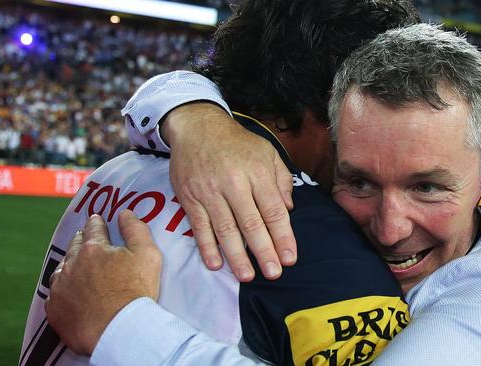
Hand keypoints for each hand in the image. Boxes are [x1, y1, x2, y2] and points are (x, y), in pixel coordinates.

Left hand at [45, 211, 161, 354]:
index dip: (96, 223)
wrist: (119, 330)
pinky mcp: (55, 310)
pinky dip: (62, 291)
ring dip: (69, 265)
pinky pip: (55, 295)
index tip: (96, 220)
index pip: (93, 229)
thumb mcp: (147, 254)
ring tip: (75, 267)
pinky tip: (69, 293)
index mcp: (93, 249)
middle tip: (84, 239)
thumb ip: (136, 230)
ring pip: (61, 270)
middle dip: (80, 240)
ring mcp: (61, 288)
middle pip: (74, 247)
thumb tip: (125, 213)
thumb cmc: (136, 291)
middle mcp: (72, 265)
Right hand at [162, 102, 296, 280]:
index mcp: (257, 173)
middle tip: (273, 273)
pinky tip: (216, 264)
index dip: (283, 237)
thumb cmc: (238, 143)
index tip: (290, 257)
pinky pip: (199, 227)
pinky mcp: (190, 198)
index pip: (273, 211)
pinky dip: (206, 247)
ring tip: (247, 276)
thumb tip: (288, 210)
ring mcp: (210, 192)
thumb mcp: (268, 153)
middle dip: (264, 251)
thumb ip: (281, 181)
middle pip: (251, 224)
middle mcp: (234, 183)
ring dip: (237, 256)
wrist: (198, 127)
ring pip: (225, 229)